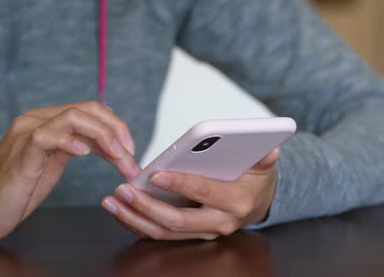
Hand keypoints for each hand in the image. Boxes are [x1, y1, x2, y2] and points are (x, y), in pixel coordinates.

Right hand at [0, 101, 139, 242]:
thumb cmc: (22, 187)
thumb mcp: (57, 162)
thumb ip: (78, 145)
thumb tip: (112, 141)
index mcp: (49, 120)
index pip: (91, 109)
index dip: (117, 126)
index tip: (131, 150)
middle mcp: (38, 119)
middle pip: (88, 109)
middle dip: (116, 131)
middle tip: (130, 157)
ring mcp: (27, 133)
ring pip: (73, 116)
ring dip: (103, 136)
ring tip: (117, 156)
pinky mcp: (21, 152)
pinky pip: (47, 135)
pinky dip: (69, 141)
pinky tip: (84, 153)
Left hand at [101, 148, 279, 239]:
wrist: (257, 204)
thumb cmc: (255, 181)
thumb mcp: (263, 166)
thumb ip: (265, 158)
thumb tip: (271, 149)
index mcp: (236, 203)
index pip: (204, 194)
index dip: (181, 184)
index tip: (156, 175)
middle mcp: (219, 223)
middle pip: (178, 221)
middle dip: (147, 207)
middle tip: (123, 190)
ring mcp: (203, 232)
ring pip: (164, 232)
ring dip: (135, 218)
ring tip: (112, 200)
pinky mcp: (190, 234)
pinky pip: (160, 234)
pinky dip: (137, 223)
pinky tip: (119, 209)